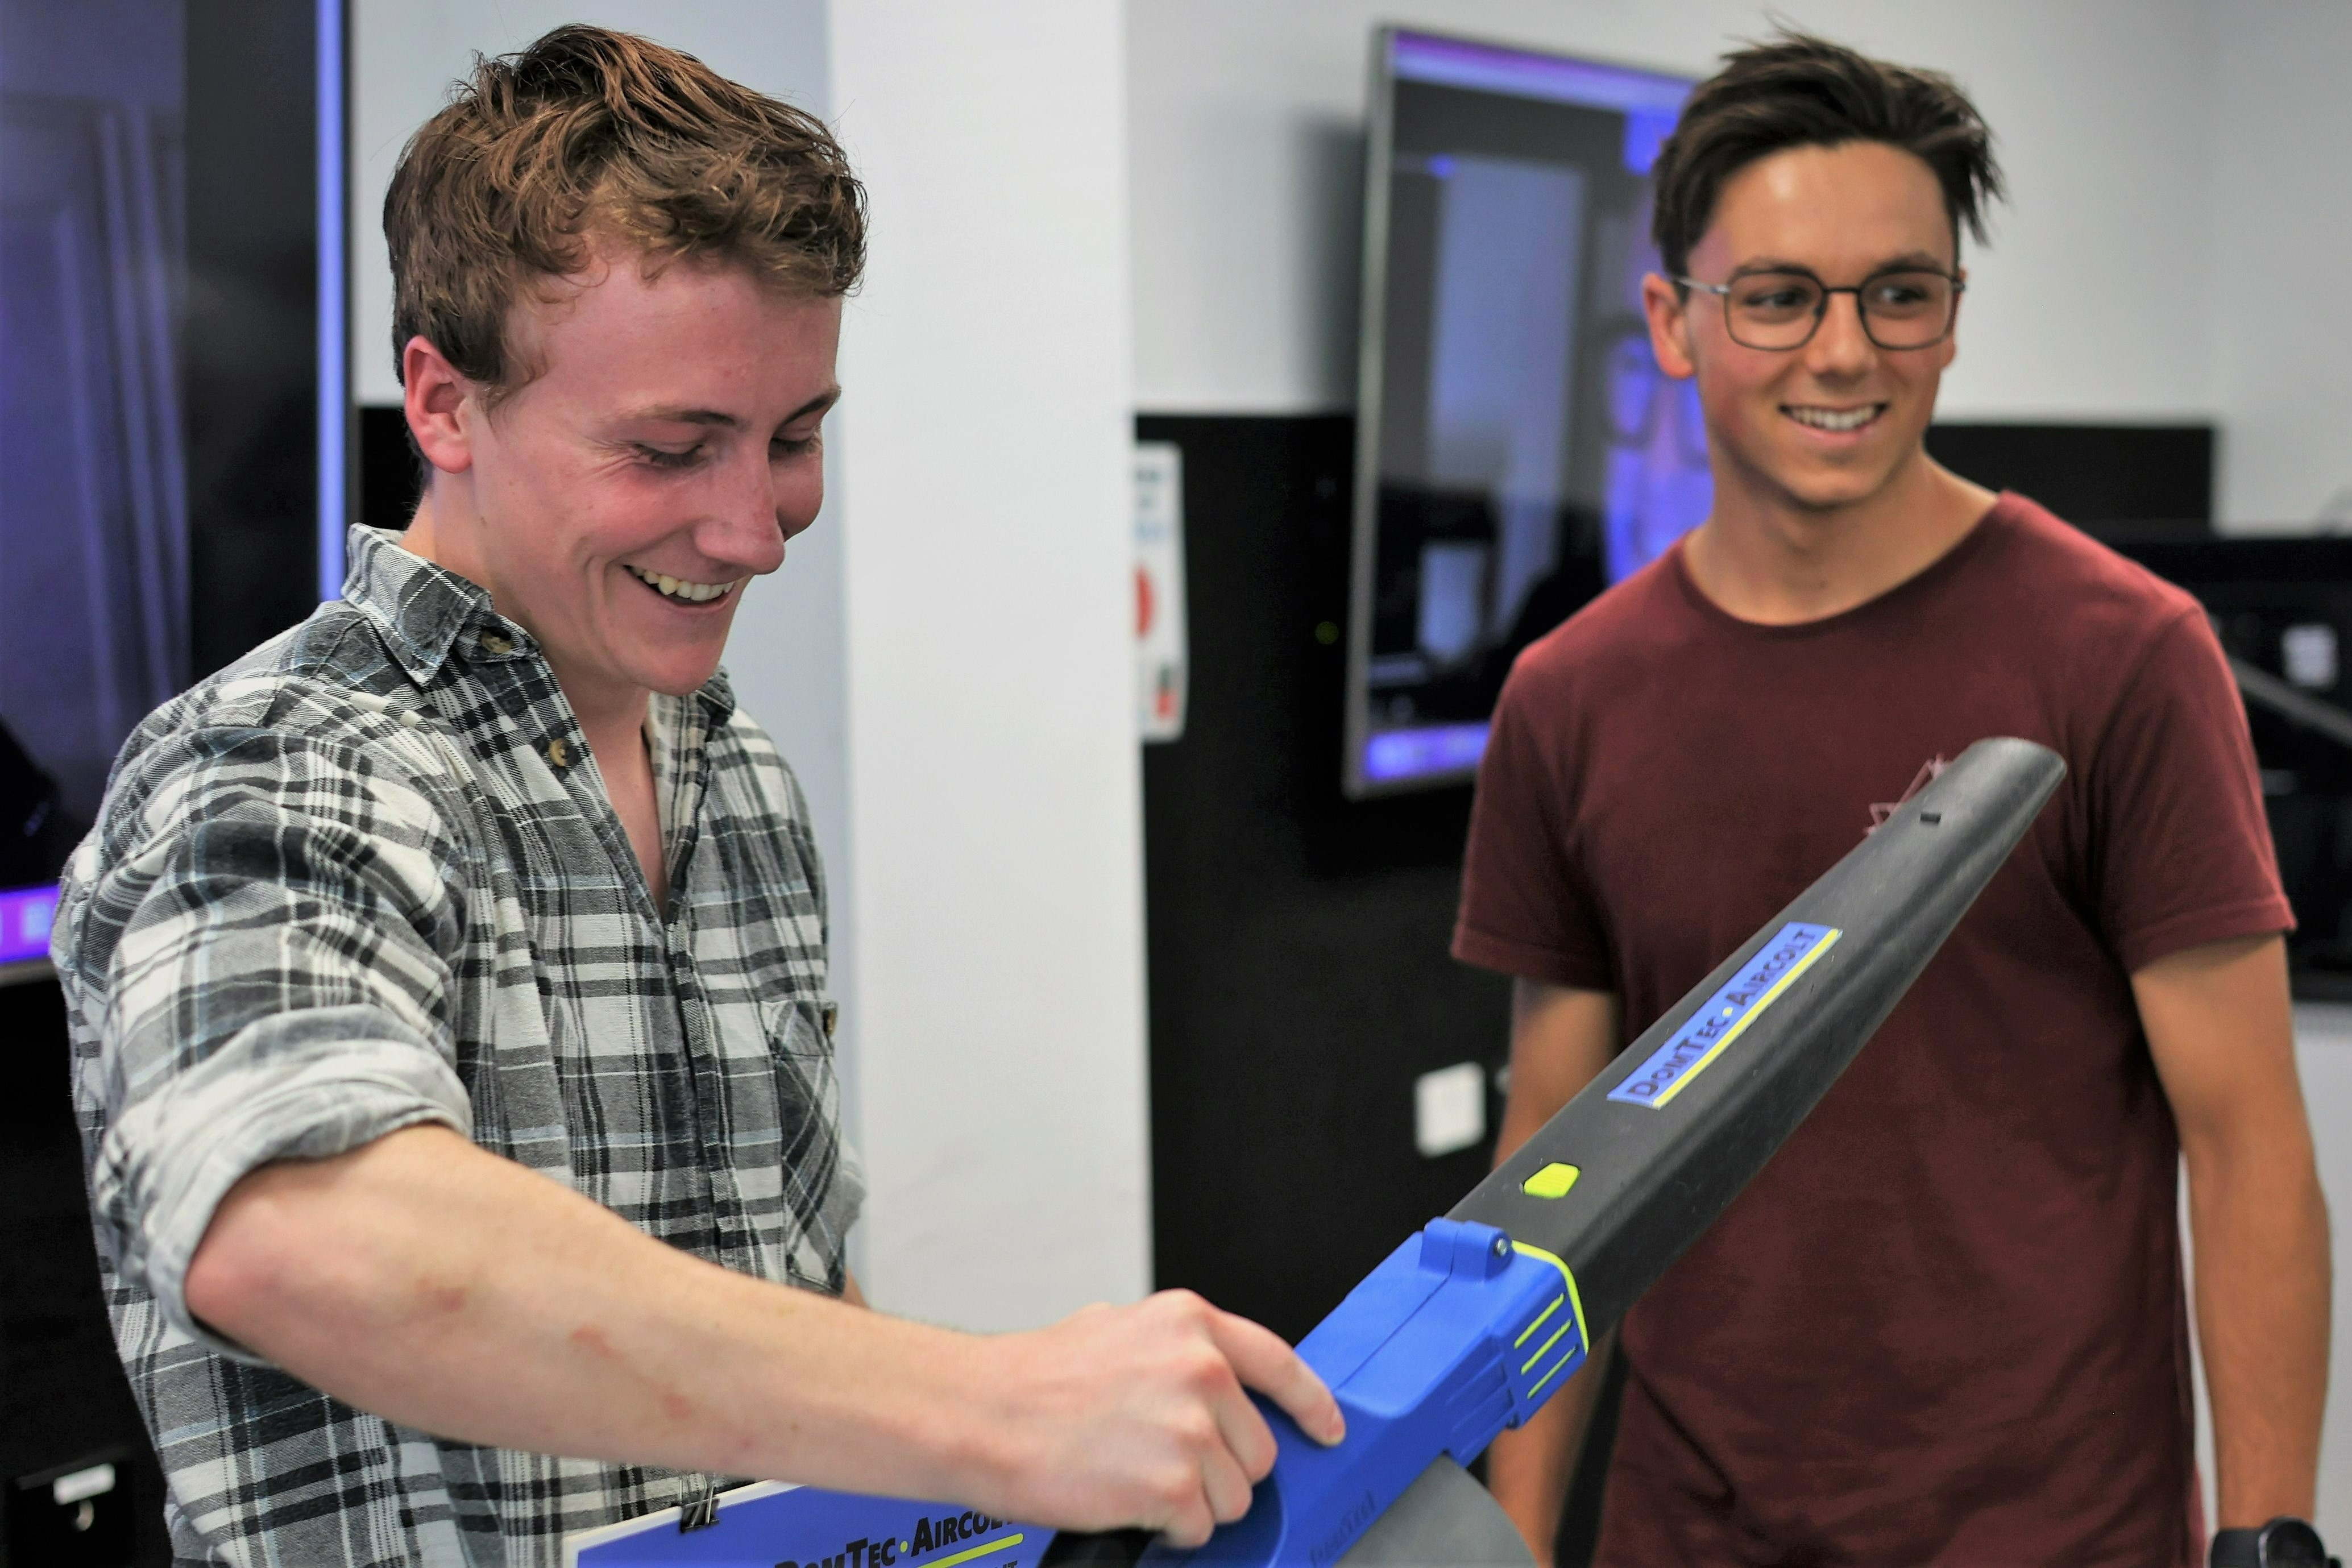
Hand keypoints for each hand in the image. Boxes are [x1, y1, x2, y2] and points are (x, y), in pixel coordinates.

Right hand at [969, 1290, 1344, 1546]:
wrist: (982, 1413)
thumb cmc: (1034, 1379)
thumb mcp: (1117, 1331)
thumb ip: (1176, 1353)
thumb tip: (1214, 1385)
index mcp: (1189, 1324)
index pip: (1281, 1364)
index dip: (1312, 1405)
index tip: (1327, 1428)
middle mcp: (1200, 1369)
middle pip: (1258, 1448)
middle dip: (1219, 1468)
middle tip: (1162, 1462)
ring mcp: (1191, 1427)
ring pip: (1235, 1495)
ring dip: (1193, 1502)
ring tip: (1135, 1477)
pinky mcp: (1174, 1483)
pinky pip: (1202, 1527)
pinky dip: (1170, 1528)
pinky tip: (1128, 1500)